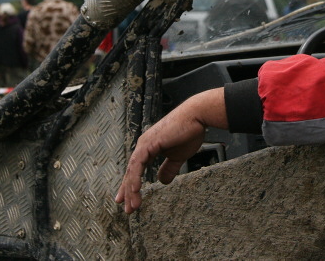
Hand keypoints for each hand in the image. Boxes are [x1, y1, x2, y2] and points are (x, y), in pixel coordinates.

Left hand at [115, 87, 226, 213]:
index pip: (136, 170)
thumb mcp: (178, 156)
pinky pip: (138, 164)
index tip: (128, 199)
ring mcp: (145, 143)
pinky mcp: (149, 143)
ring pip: (133, 170)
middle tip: (128, 209)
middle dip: (128, 191)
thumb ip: (168, 168)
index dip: (131, 185)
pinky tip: (135, 190)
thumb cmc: (189, 132)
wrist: (196, 116)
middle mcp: (143, 145)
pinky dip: (135, 178)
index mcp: (149, 148)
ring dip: (131, 189)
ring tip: (132, 205)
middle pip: (132, 172)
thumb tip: (162, 181)